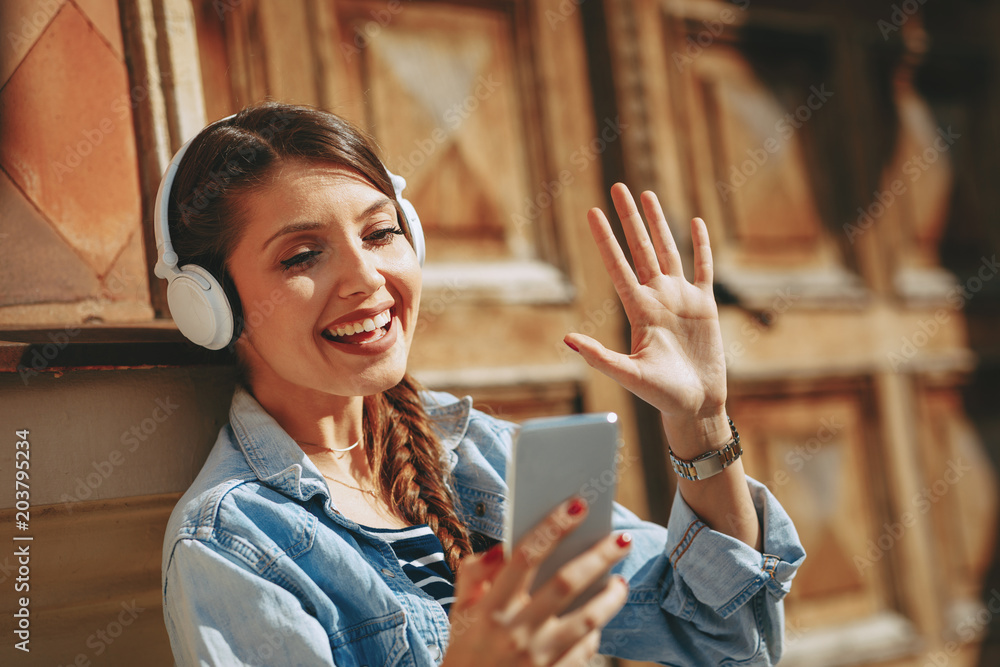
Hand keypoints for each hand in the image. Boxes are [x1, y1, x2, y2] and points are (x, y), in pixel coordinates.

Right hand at [443, 498, 630, 666]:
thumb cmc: (465, 647)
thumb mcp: (459, 609)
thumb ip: (474, 572)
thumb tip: (503, 547)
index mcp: (490, 606)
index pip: (525, 556)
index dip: (553, 526)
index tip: (578, 505)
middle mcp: (515, 630)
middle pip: (566, 583)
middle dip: (599, 555)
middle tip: (622, 537)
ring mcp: (536, 658)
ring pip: (587, 620)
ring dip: (610, 598)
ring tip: (621, 582)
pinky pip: (584, 651)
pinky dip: (595, 633)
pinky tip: (600, 620)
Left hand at [564, 184, 727, 444]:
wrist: (695, 406)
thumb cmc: (660, 395)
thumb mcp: (628, 376)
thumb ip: (599, 357)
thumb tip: (567, 340)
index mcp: (638, 311)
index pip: (618, 266)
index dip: (605, 239)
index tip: (591, 212)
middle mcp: (657, 298)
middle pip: (641, 248)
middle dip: (629, 218)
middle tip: (616, 187)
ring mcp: (681, 299)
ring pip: (668, 250)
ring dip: (658, 223)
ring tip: (647, 194)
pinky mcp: (705, 305)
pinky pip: (703, 268)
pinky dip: (700, 245)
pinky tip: (695, 222)